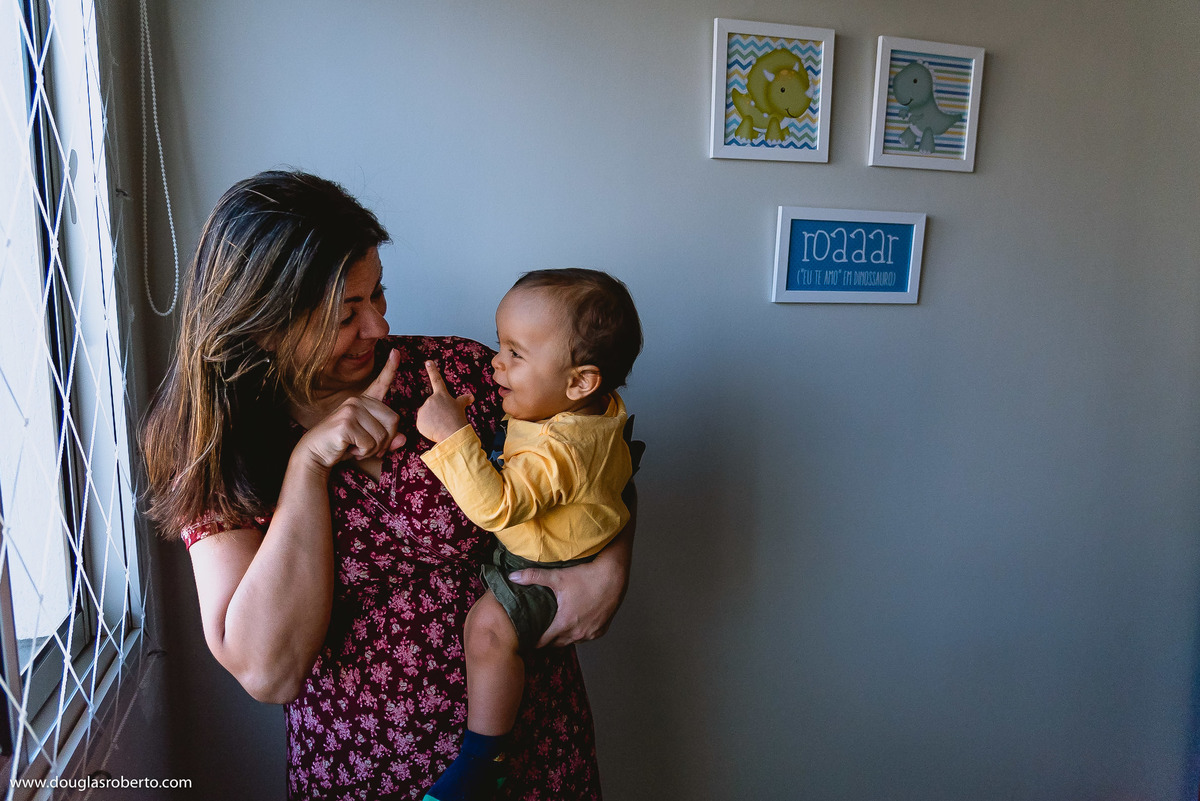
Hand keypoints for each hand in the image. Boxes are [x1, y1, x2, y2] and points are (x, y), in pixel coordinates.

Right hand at [297, 349, 405, 469]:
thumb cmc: (342, 446)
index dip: (390, 368)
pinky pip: (370, 443)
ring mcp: (351, 409)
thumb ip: (386, 440)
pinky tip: (349, 449)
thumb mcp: (369, 443)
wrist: (316, 454)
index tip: (396, 352)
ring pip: (382, 435)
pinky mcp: (346, 422)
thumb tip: (403, 440)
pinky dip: (363, 453)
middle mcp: (358, 401)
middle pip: (393, 420)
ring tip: (355, 447)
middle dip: (384, 441)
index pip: (381, 383)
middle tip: (366, 448)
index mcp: (364, 402)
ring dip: (372, 449)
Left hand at [416, 360, 473, 442]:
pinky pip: (422, 424)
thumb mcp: (461, 407)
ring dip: (431, 421)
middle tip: (444, 420)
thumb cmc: (458, 419)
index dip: (432, 370)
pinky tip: (434, 430)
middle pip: (431, 406)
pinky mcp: (419, 420)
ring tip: (440, 426)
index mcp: (441, 395)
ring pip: (426, 415)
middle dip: (435, 413)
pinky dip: (427, 428)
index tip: (428, 361)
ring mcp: (424, 409)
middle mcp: (431, 399)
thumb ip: (463, 400)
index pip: (437, 380)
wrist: (452, 433)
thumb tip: (471, 396)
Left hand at [509, 550, 629, 647]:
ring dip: (563, 637)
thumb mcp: (557, 576)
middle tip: (539, 631)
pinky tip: (575, 624)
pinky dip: (579, 633)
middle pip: (556, 644)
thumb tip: (512, 577)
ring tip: (556, 627)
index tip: (526, 637)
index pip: (542, 642)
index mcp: (564, 623)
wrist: (613, 576)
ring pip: (571, 641)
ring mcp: (590, 633)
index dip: (533, 640)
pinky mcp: (601, 630)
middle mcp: (577, 633)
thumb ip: (533, 577)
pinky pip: (585, 637)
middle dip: (547, 639)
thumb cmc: (586, 576)